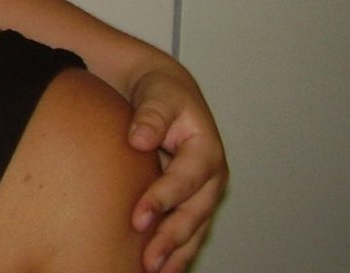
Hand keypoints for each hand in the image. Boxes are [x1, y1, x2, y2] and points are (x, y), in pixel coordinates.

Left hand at [126, 65, 228, 272]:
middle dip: (172, 238)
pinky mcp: (190, 202)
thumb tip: (140, 138)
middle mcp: (210, 177)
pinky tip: (161, 269)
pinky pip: (187, 232)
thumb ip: (151, 115)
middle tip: (148, 260)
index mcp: (205, 150)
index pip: (185, 179)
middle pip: (194, 213)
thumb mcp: (157, 95)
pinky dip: (177, 252)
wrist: (164, 94)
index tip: (139, 217)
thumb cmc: (161, 93)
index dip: (163, 199)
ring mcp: (203, 193)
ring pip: (194, 229)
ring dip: (177, 253)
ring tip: (155, 272)